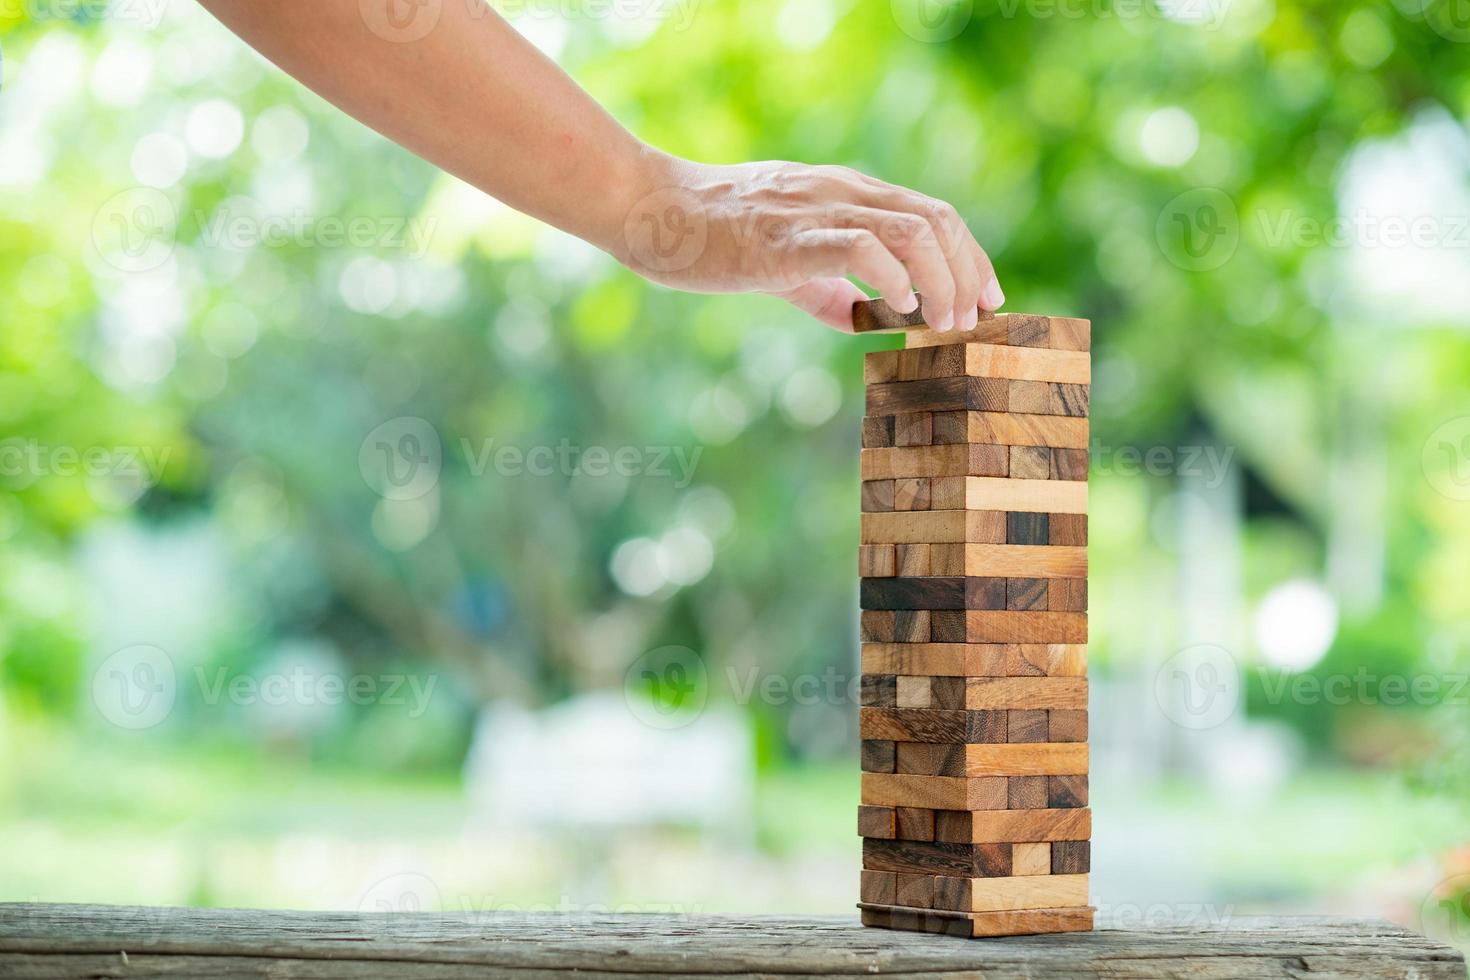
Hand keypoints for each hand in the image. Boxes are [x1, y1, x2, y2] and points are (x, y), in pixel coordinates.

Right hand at [614, 155, 1004, 332]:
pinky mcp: (791, 237)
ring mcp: (818, 211)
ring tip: (944, 323)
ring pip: (912, 230)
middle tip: (971, 323)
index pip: (932, 215)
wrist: (654, 211)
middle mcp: (843, 193)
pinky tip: (897, 308)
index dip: (971, 257)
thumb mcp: (783, 262)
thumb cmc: (712, 238)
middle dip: (968, 273)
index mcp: (846, 195)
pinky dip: (893, 278)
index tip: (987, 301)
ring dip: (941, 280)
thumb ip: (826, 287)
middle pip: (937, 220)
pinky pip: (863, 246)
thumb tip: (862, 318)